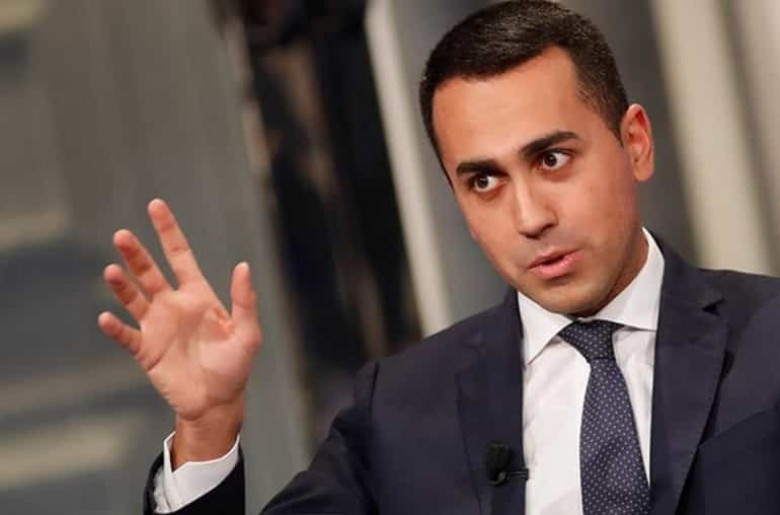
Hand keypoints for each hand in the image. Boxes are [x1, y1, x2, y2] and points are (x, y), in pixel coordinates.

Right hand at [98, 199, 261, 465]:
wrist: (217, 402)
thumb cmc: (235, 365)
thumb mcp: (247, 333)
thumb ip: (244, 300)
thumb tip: (243, 265)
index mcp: (198, 295)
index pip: (180, 256)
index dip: (168, 232)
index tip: (156, 206)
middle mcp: (173, 305)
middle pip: (150, 272)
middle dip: (136, 254)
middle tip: (122, 235)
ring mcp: (157, 326)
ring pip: (134, 298)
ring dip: (122, 285)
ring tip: (113, 271)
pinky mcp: (146, 350)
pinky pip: (127, 335)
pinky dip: (116, 327)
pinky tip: (108, 316)